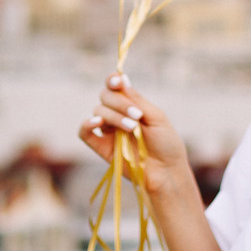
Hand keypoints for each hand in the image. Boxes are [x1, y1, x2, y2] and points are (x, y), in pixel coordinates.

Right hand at [77, 71, 192, 199]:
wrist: (167, 171)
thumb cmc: (166, 144)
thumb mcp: (156, 117)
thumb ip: (137, 100)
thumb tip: (121, 78)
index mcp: (130, 105)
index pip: (114, 87)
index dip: (112, 80)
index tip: (117, 81)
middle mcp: (116, 115)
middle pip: (105, 97)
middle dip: (120, 103)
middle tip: (137, 115)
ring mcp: (108, 131)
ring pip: (98, 112)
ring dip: (114, 116)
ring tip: (132, 127)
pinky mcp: (100, 147)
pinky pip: (84, 132)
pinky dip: (87, 125)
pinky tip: (97, 124)